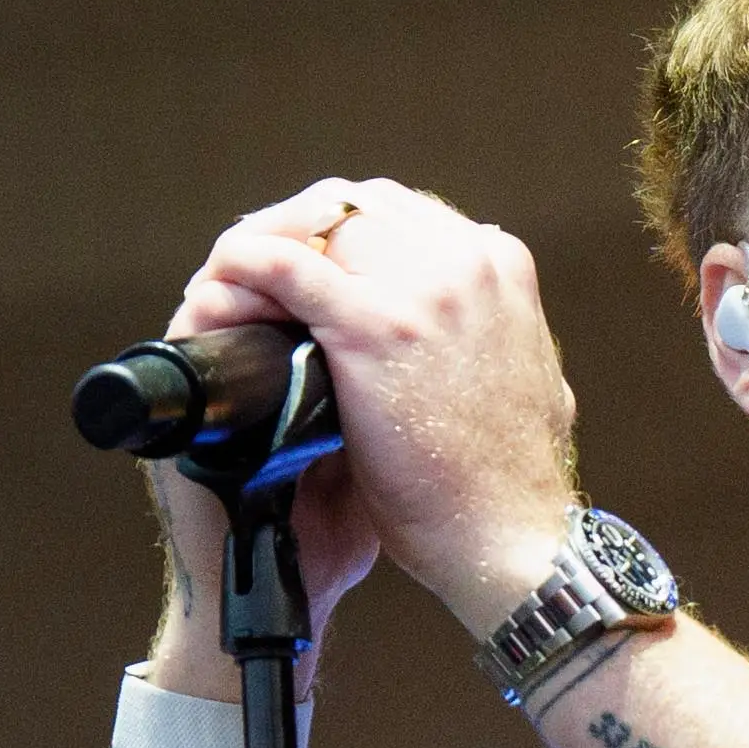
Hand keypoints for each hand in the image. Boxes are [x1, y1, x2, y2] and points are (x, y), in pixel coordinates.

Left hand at [177, 177, 580, 635]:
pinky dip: (247, 264)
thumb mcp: (528, 379)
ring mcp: (422, 289)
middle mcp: (466, 260)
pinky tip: (221, 278)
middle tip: (260, 273)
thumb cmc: (512, 482)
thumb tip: (472, 333)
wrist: (515, 540)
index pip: (402, 215)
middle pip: (357, 207)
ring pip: (318, 226)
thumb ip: (494, 336)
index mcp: (499, 265)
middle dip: (302, 231)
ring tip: (235, 282)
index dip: (346, 237)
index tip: (313, 267)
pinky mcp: (374, 327)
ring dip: (268, 244)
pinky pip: (289, 268)